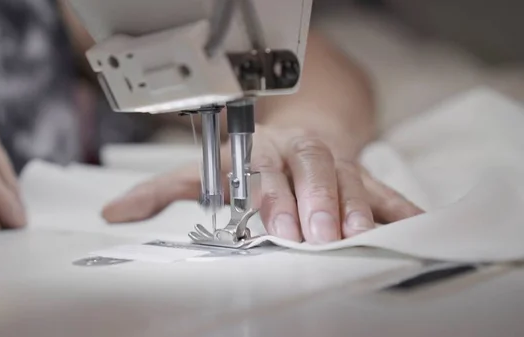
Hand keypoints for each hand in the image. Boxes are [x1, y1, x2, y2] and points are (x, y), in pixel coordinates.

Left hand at [102, 125, 421, 243]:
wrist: (302, 133)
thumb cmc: (252, 160)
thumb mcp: (205, 170)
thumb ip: (163, 190)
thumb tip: (114, 213)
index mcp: (264, 152)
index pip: (267, 171)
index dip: (271, 197)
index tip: (275, 227)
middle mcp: (303, 153)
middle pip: (313, 171)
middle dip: (316, 203)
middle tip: (317, 236)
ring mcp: (339, 164)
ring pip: (352, 180)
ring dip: (356, 209)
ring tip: (356, 237)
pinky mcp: (368, 178)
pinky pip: (389, 192)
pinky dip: (401, 210)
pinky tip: (412, 230)